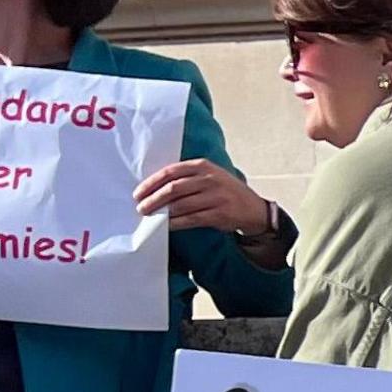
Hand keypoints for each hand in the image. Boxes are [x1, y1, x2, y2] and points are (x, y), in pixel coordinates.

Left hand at [137, 160, 275, 235]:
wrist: (253, 208)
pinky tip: (166, 225)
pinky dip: (176, 223)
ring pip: (180, 205)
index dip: (152, 182)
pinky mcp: (219, 213)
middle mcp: (209, 179)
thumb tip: (155, 188)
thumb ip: (187, 177)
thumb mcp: (209, 175)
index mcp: (203, 166)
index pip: (171, 171)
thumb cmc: (225, 191)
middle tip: (140, 207)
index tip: (138, 192)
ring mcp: (215, 196)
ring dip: (162, 212)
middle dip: (153, 199)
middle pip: (173, 188)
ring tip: (150, 217)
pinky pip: (191, 219)